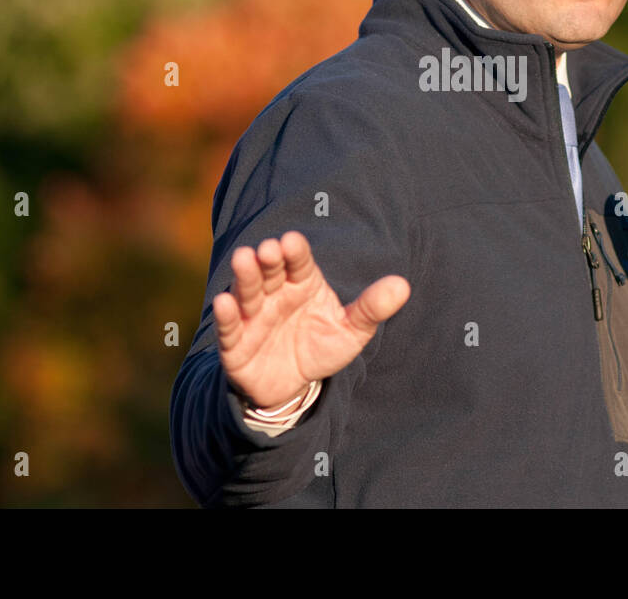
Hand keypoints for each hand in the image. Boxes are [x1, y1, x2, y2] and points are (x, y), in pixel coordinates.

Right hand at [213, 230, 410, 409]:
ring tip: (244, 259)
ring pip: (247, 292)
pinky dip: (225, 316)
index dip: (295, 251)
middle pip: (271, 272)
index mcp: (302, 283)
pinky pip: (230, 327)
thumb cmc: (321, 346)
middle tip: (269, 249)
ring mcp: (253, 316)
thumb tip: (403, 285)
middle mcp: (275, 294)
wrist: (293, 385)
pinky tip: (223, 302)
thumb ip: (372, 308)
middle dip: (268, 260)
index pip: (299, 262)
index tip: (292, 241)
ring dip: (245, 277)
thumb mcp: (351, 331)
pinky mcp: (236, 343)